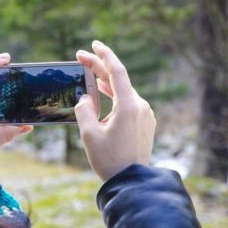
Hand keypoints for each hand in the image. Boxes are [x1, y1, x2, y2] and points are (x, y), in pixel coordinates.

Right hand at [74, 41, 155, 180]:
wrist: (132, 182)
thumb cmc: (110, 160)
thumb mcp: (89, 134)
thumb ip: (84, 110)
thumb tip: (85, 98)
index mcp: (128, 106)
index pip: (116, 71)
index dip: (104, 55)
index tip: (94, 45)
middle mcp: (140, 106)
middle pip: (118, 80)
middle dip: (99, 68)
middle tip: (81, 58)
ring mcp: (145, 114)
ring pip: (123, 92)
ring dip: (106, 83)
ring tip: (90, 75)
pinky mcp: (145, 123)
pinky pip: (129, 103)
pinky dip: (114, 97)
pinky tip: (103, 96)